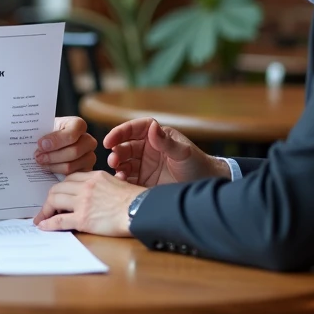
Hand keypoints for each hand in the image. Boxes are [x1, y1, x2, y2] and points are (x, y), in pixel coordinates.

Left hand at [32, 171, 144, 236]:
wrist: (139, 210)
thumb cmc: (134, 200)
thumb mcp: (116, 183)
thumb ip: (102, 185)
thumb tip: (96, 193)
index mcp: (94, 176)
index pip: (70, 178)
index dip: (62, 188)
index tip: (59, 195)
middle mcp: (85, 186)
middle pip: (58, 188)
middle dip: (50, 198)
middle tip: (47, 207)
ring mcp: (83, 202)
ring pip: (54, 201)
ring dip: (46, 210)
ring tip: (42, 217)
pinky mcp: (83, 219)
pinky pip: (59, 220)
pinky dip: (48, 223)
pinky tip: (43, 226)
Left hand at [33, 116, 96, 173]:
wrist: (51, 144)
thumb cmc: (47, 134)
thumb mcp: (43, 127)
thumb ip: (38, 130)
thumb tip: (30, 140)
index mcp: (78, 125)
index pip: (74, 131)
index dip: (56, 139)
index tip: (40, 144)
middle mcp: (88, 140)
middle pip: (74, 151)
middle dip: (52, 156)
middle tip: (37, 157)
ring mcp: (89, 157)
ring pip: (71, 165)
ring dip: (52, 165)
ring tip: (41, 163)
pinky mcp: (85, 171)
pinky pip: (71, 176)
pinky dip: (57, 173)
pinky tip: (48, 169)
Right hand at [103, 118, 227, 187]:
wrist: (204, 188)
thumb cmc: (197, 165)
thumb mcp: (183, 153)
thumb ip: (166, 142)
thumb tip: (152, 126)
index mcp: (156, 137)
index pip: (134, 129)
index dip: (120, 132)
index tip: (109, 141)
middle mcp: (147, 149)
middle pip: (125, 146)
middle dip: (116, 152)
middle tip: (114, 161)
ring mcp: (144, 166)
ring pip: (123, 163)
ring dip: (117, 167)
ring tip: (119, 174)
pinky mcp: (142, 182)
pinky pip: (127, 180)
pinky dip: (121, 181)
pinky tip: (122, 184)